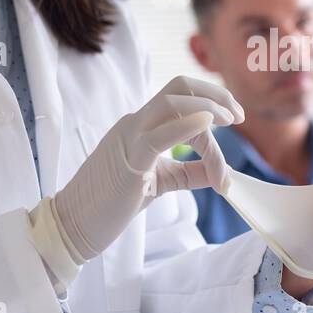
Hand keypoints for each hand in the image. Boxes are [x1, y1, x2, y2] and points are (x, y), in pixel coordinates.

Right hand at [51, 76, 242, 260]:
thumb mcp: (160, 182)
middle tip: (238, 115)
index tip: (235, 123)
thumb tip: (220, 172)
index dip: (213, 107)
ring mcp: (130, 138)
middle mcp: (135, 123)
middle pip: (178, 87)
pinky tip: (208, 124)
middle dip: (215, 94)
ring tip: (231, 125)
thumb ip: (188, 173)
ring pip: (172, 103)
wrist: (73, 224)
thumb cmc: (111, 204)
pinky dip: (187, 125)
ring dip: (209, 109)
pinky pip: (159, 134)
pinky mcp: (129, 160)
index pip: (182, 100)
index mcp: (141, 126)